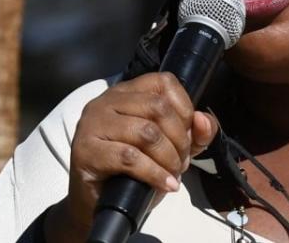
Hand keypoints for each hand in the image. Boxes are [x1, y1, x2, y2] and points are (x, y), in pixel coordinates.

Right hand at [47, 72, 218, 239]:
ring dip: (168, 157)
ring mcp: (93, 124)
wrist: (98, 204)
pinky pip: (129, 158)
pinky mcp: (85, 151)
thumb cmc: (134, 172)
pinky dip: (155, 173)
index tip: (188, 135)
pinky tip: (165, 184)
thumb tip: (203, 121)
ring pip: (145, 132)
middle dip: (179, 138)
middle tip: (182, 161)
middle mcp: (106, 101)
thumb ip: (194, 133)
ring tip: (173, 174)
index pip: (164, 82)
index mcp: (126, 92)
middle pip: (157, 107)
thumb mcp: (171, 148)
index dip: (184, 108)